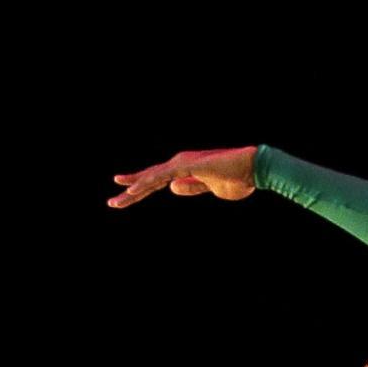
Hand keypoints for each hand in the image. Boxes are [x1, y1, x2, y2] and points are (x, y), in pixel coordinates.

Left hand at [108, 147, 257, 208]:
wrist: (254, 168)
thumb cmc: (238, 178)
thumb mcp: (212, 189)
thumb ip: (192, 188)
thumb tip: (172, 189)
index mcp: (185, 170)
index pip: (158, 180)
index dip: (141, 186)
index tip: (124, 192)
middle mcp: (179, 164)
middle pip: (150, 179)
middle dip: (131, 191)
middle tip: (113, 203)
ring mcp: (181, 163)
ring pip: (151, 178)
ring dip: (133, 190)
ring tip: (116, 202)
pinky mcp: (186, 165)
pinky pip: (161, 176)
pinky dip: (146, 182)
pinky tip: (132, 189)